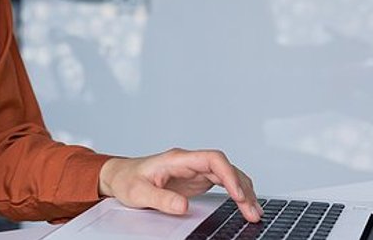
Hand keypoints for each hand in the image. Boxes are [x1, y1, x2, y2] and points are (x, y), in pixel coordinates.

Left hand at [98, 148, 261, 222]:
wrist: (119, 176)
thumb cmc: (127, 179)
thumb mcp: (138, 192)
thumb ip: (160, 198)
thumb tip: (183, 206)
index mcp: (178, 159)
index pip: (213, 159)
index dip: (229, 175)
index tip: (238, 195)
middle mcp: (189, 162)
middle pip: (225, 168)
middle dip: (242, 188)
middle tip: (251, 211)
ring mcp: (194, 170)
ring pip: (227, 175)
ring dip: (243, 191)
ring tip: (254, 213)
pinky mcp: (196, 180)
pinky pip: (222, 183)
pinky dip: (235, 193)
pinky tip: (244, 205)